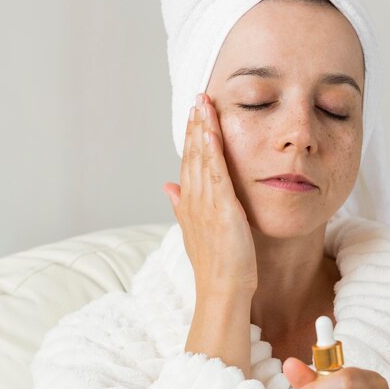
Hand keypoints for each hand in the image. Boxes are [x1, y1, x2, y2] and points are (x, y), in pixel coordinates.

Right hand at [163, 92, 257, 295]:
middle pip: (191, 154)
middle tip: (197, 98)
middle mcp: (193, 199)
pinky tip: (211, 131)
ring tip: (203, 104)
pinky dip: (212, 151)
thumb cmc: (214, 263)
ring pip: (201, 158)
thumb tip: (168, 187)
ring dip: (202, 129)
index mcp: (189, 202)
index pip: (188, 162)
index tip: (193, 114)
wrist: (222, 289)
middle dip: (194, 125)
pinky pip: (216, 174)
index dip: (190, 136)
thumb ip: (181, 205)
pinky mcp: (222, 208)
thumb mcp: (194, 230)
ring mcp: (205, 203)